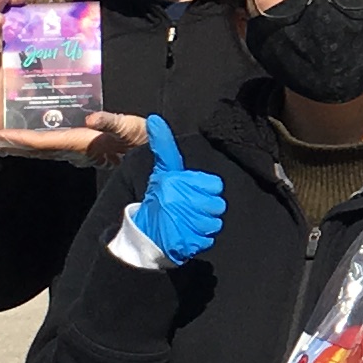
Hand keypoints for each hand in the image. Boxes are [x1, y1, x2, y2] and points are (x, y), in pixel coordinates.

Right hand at [134, 116, 226, 262]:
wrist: (144, 233)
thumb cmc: (158, 198)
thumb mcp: (162, 170)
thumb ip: (164, 146)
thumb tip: (155, 119)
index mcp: (177, 182)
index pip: (215, 185)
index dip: (206, 190)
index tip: (192, 192)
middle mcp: (181, 202)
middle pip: (217, 205)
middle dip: (206, 208)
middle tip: (190, 209)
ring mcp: (184, 224)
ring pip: (214, 223)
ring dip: (203, 224)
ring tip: (187, 222)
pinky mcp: (187, 242)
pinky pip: (208, 239)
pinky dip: (199, 239)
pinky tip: (186, 234)